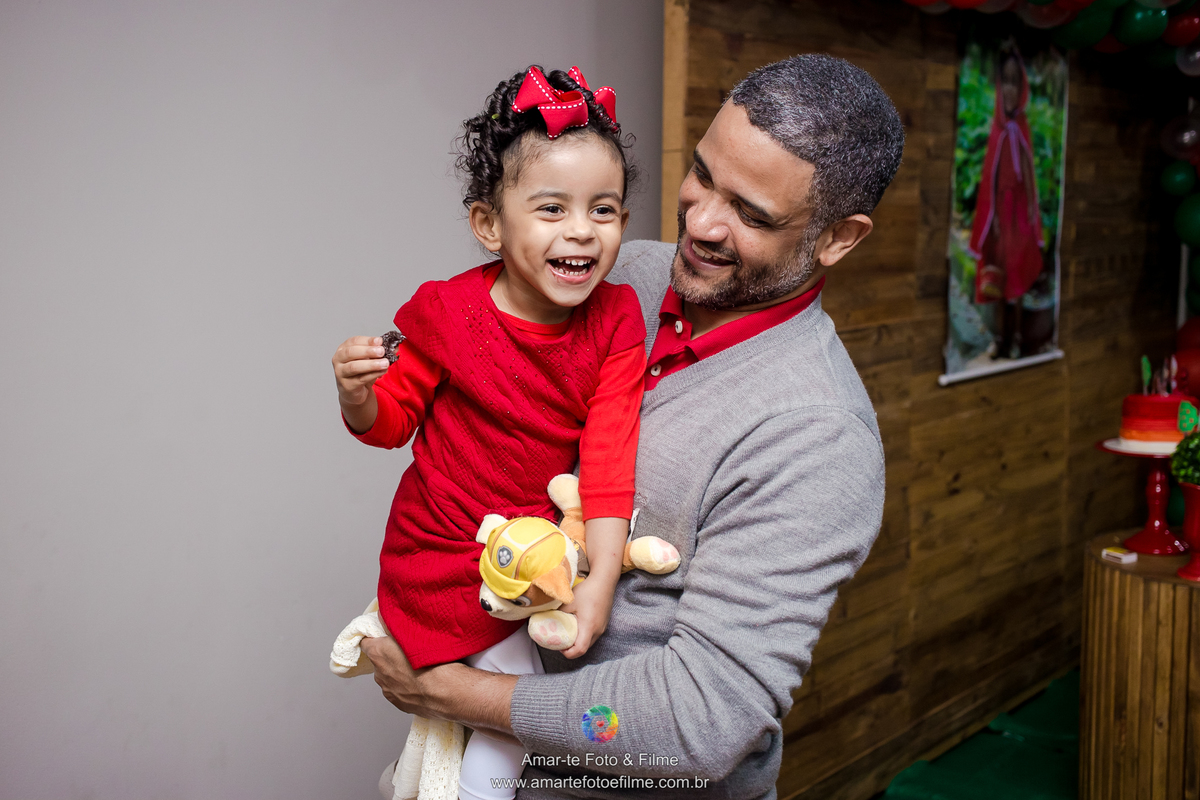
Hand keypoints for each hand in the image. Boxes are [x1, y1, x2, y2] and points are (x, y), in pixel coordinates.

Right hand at [332, 336, 389, 406]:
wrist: (355, 392)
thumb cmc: (361, 372)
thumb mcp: (370, 360)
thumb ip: (380, 352)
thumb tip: (395, 346)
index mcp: (343, 349)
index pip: (353, 341)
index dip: (367, 340)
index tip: (380, 341)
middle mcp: (338, 359)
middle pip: (351, 352)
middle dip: (368, 351)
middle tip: (382, 351)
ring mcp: (341, 373)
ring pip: (354, 367)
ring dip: (371, 364)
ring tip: (385, 363)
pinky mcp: (346, 385)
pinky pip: (360, 379)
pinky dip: (373, 375)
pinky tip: (382, 372)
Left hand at [360, 635, 521, 744]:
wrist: (448, 691)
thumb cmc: (434, 661)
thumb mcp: (416, 632)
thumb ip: (394, 624)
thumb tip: (383, 615)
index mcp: (378, 653)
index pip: (366, 641)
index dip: (375, 637)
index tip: (386, 635)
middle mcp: (379, 674)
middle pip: (379, 660)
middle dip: (390, 655)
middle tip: (410, 651)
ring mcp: (389, 691)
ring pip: (390, 677)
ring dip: (399, 672)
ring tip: (419, 668)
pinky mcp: (399, 704)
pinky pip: (400, 691)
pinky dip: (407, 687)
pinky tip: (422, 682)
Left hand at [557, 577, 614, 658]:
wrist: (604, 581)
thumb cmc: (587, 591)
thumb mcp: (568, 602)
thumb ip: (556, 612)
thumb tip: (544, 617)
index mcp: (589, 627)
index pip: (580, 650)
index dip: (568, 653)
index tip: (559, 646)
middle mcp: (598, 630)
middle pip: (584, 648)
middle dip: (571, 648)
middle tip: (560, 640)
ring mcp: (603, 627)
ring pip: (589, 642)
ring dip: (578, 641)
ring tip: (568, 633)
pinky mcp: (604, 623)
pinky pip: (593, 635)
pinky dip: (584, 635)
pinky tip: (577, 625)